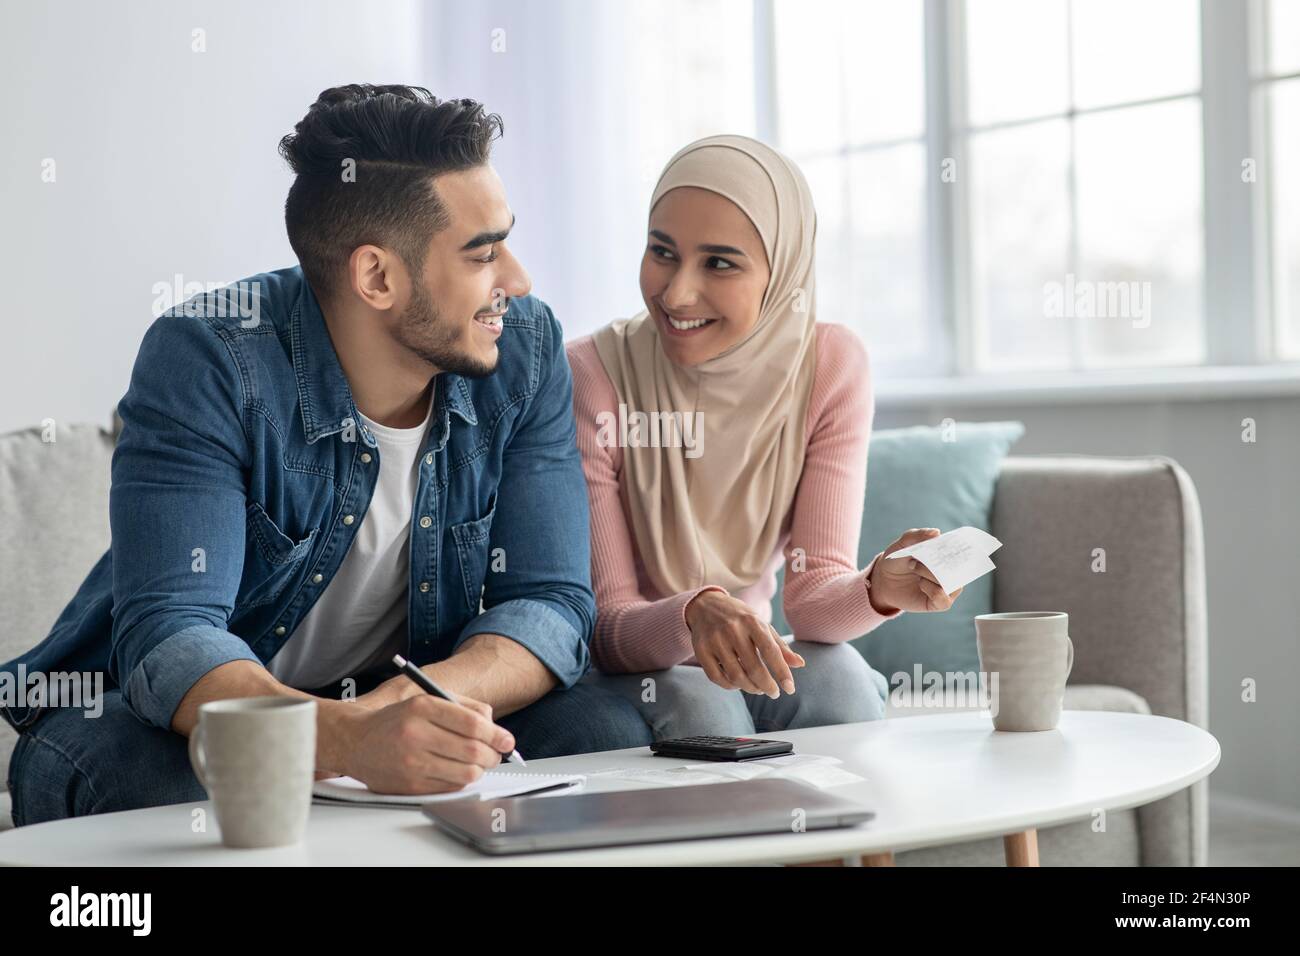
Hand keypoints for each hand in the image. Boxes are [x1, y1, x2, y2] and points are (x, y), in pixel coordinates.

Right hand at [338, 693, 513, 794]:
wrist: (356, 741)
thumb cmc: (398, 720)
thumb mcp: (428, 700)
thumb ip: (464, 707)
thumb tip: (495, 725)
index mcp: (422, 707)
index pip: (472, 724)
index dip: (496, 734)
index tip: (507, 740)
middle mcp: (415, 734)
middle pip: (472, 750)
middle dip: (493, 754)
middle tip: (496, 754)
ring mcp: (411, 762)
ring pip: (465, 773)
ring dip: (480, 769)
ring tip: (479, 763)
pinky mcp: (409, 785)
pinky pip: (451, 787)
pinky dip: (462, 780)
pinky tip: (458, 771)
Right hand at [684, 589, 804, 696]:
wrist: (705, 605)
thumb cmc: (739, 618)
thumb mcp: (761, 625)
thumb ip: (780, 646)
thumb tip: (800, 664)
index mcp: (752, 621)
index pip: (770, 650)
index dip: (782, 672)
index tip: (790, 689)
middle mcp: (732, 630)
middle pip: (754, 668)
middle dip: (767, 686)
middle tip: (774, 692)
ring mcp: (715, 640)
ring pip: (736, 676)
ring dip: (750, 688)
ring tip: (758, 688)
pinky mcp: (701, 650)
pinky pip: (717, 678)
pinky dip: (730, 686)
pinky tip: (738, 684)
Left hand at [867, 528, 964, 613]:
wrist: (884, 580)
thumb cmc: (897, 559)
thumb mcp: (902, 544)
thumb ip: (917, 535)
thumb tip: (937, 532)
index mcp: (947, 556)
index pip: (963, 552)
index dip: (961, 549)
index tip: (948, 545)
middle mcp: (951, 573)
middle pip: (959, 569)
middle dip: (940, 562)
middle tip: (917, 559)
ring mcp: (947, 589)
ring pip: (951, 584)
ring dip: (931, 574)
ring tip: (914, 567)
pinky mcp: (939, 603)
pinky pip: (943, 599)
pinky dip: (932, 590)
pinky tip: (920, 584)